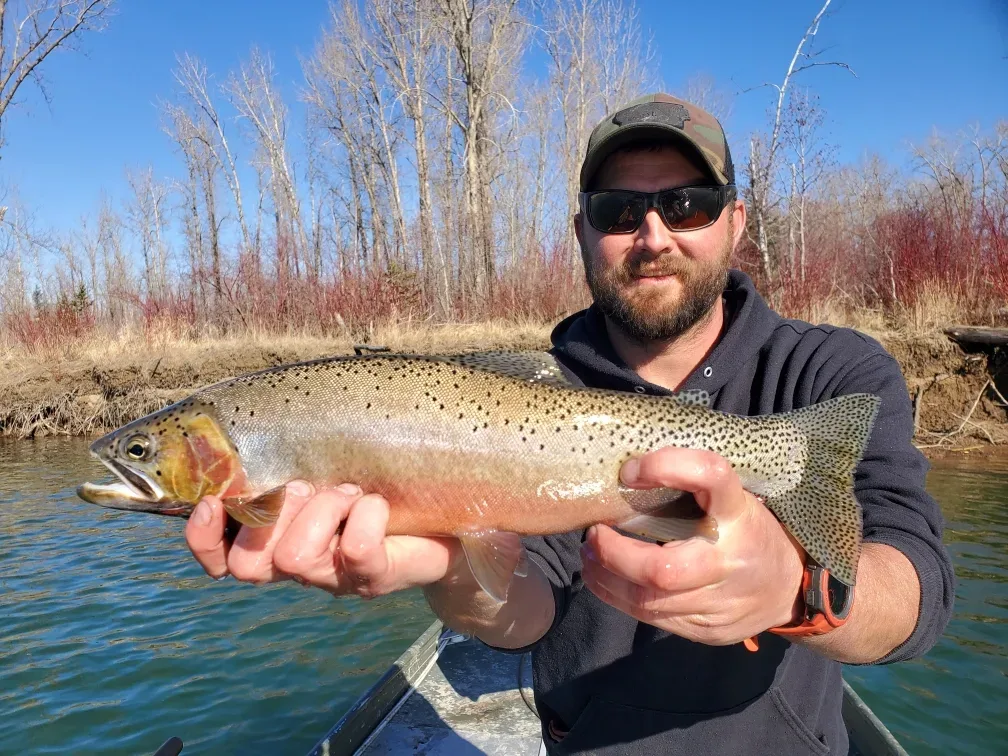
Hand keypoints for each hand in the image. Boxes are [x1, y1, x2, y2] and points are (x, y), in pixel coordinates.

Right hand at [184, 480, 459, 597]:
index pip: (218, 559)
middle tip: (310, 487)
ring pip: (294, 556)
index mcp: (277, 540)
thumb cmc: (377, 484)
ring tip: (351, 492)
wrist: (445, 521)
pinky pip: (355, 549)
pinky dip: (366, 515)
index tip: (210, 503)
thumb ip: (288, 458)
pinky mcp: (374, 579)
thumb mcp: (325, 466)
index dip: (203, 539)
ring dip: (322, 509)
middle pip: (248, 564)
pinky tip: (377, 504)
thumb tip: (248, 425)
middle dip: (272, 513)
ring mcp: (334, 579)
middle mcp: (299, 566)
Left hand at [580, 447, 804, 644]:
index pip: (711, 476)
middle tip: (594, 534)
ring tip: (590, 556)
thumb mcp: (733, 496)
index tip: (631, 470)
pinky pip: (652, 619)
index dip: (669, 466)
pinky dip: (617, 597)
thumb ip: (693, 484)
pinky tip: (605, 579)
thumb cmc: (748, 529)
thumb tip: (629, 471)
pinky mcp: (708, 631)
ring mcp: (721, 602)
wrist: (791, 587)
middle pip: (663, 569)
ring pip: (649, 601)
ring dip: (606, 577)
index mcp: (740, 512)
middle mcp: (731, 559)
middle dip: (614, 554)